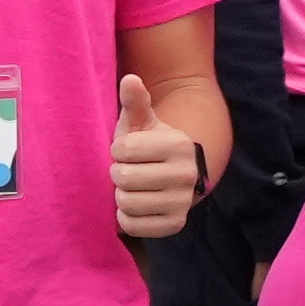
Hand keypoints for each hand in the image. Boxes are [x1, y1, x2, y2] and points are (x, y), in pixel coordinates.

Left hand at [108, 71, 204, 241]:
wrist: (175, 176)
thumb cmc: (149, 145)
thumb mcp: (142, 123)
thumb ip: (135, 101)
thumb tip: (129, 79)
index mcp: (178, 144)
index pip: (122, 150)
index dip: (118, 151)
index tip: (129, 151)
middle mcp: (186, 174)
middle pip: (123, 178)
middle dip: (119, 174)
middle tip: (131, 171)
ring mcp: (183, 202)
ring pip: (126, 203)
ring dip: (122, 196)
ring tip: (135, 188)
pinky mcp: (176, 225)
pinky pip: (132, 225)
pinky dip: (127, 217)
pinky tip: (138, 206)